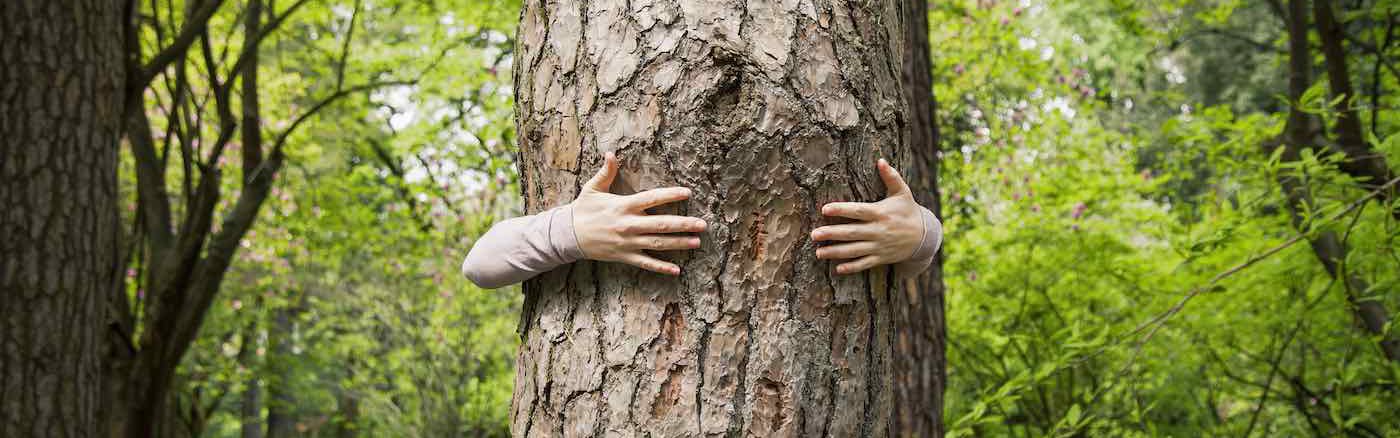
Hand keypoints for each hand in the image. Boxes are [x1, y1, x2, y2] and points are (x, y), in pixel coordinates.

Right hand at [572, 152, 707, 274]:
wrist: (567, 235)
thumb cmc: (582, 209)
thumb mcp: (593, 188)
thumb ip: (606, 172)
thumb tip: (611, 154)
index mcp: (623, 205)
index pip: (651, 198)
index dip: (670, 195)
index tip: (687, 193)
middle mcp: (628, 224)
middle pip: (661, 224)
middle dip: (683, 224)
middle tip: (702, 224)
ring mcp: (627, 242)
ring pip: (657, 244)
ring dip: (678, 243)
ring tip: (696, 242)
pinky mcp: (623, 256)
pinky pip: (645, 263)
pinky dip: (661, 267)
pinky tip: (676, 270)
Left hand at [812, 158, 927, 274]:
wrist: (925, 236)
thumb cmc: (908, 211)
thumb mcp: (903, 192)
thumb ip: (891, 177)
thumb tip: (880, 160)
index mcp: (880, 213)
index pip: (858, 211)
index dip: (841, 210)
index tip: (825, 209)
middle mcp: (878, 230)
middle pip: (851, 232)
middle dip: (832, 234)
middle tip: (814, 234)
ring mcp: (879, 246)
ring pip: (854, 250)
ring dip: (836, 252)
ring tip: (818, 253)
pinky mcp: (881, 258)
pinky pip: (865, 264)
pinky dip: (852, 267)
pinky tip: (837, 269)